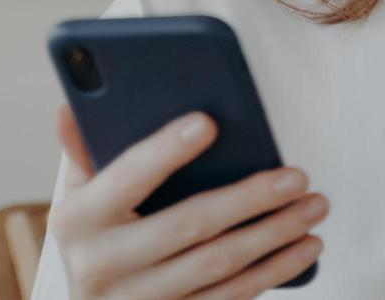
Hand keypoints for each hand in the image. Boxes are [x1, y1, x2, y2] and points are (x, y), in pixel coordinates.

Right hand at [47, 104, 326, 298]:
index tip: (208, 122)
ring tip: (313, 206)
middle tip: (296, 175)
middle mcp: (101, 266)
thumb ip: (80, 149)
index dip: (166, 151)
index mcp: (77, 220)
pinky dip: (273, 272)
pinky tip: (304, 246)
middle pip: (188, 226)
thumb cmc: (93, 233)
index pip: (127, 178)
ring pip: (218, 267)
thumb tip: (71, 104)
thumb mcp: (76, 193)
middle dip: (249, 198)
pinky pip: (230, 298)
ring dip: (274, 236)